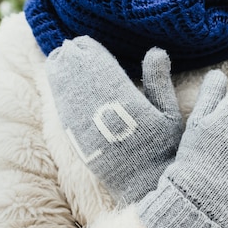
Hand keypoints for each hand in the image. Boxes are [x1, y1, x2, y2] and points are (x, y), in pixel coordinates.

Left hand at [45, 36, 182, 205]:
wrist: (145, 186)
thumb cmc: (162, 151)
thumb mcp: (170, 116)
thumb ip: (159, 83)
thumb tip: (155, 51)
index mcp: (128, 106)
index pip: (103, 72)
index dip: (92, 56)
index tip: (85, 42)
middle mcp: (104, 116)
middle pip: (82, 81)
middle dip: (74, 61)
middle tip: (69, 45)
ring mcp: (89, 131)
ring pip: (70, 96)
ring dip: (62, 75)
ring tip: (58, 59)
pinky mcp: (80, 144)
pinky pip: (66, 114)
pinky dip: (60, 97)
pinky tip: (58, 86)